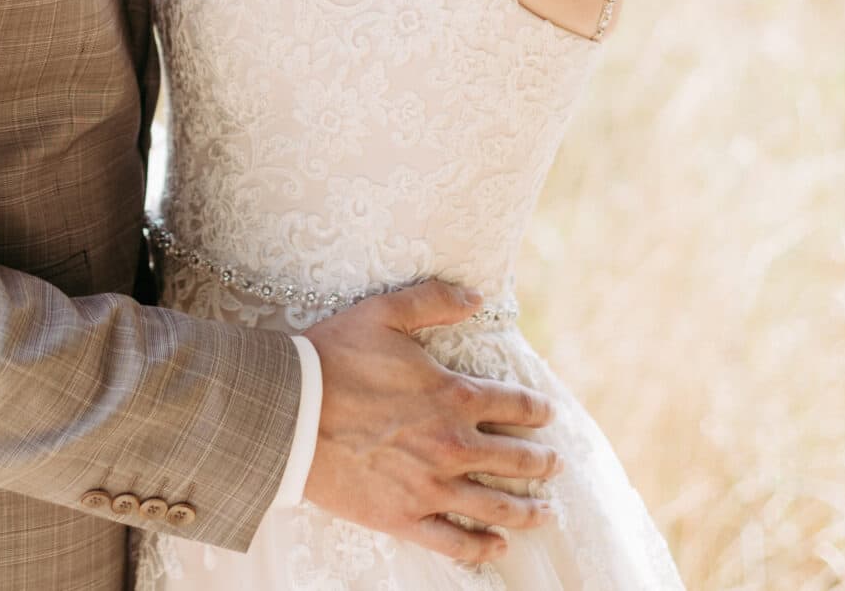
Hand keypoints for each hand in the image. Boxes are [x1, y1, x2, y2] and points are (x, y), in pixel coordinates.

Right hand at [301, 282, 562, 566]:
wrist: (289, 412)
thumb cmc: (333, 358)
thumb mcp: (383, 313)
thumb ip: (434, 301)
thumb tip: (478, 297)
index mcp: (454, 396)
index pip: (514, 405)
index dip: (536, 410)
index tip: (546, 415)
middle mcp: (453, 445)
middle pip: (516, 459)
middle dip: (542, 461)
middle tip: (556, 464)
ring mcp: (431, 486)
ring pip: (496, 506)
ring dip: (528, 510)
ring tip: (546, 513)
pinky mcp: (404, 517)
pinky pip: (455, 542)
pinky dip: (482, 548)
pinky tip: (498, 547)